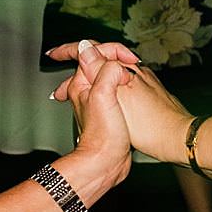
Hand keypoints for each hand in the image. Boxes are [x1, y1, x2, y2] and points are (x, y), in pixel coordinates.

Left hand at [47, 41, 192, 165]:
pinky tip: (129, 88)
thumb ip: (104, 70)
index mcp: (82, 83)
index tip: (126, 55)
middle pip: (97, 61)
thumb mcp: (103, 94)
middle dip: (111, 55)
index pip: (89, 51)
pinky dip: (122, 84)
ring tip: (128, 66)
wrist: (106, 162)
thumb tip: (102, 52)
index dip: (110, 49)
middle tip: (128, 57)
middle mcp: (86, 90)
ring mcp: (97, 101)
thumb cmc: (103, 135)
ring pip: (106, 75)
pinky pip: (114, 89)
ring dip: (117, 69)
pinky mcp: (109, 111)